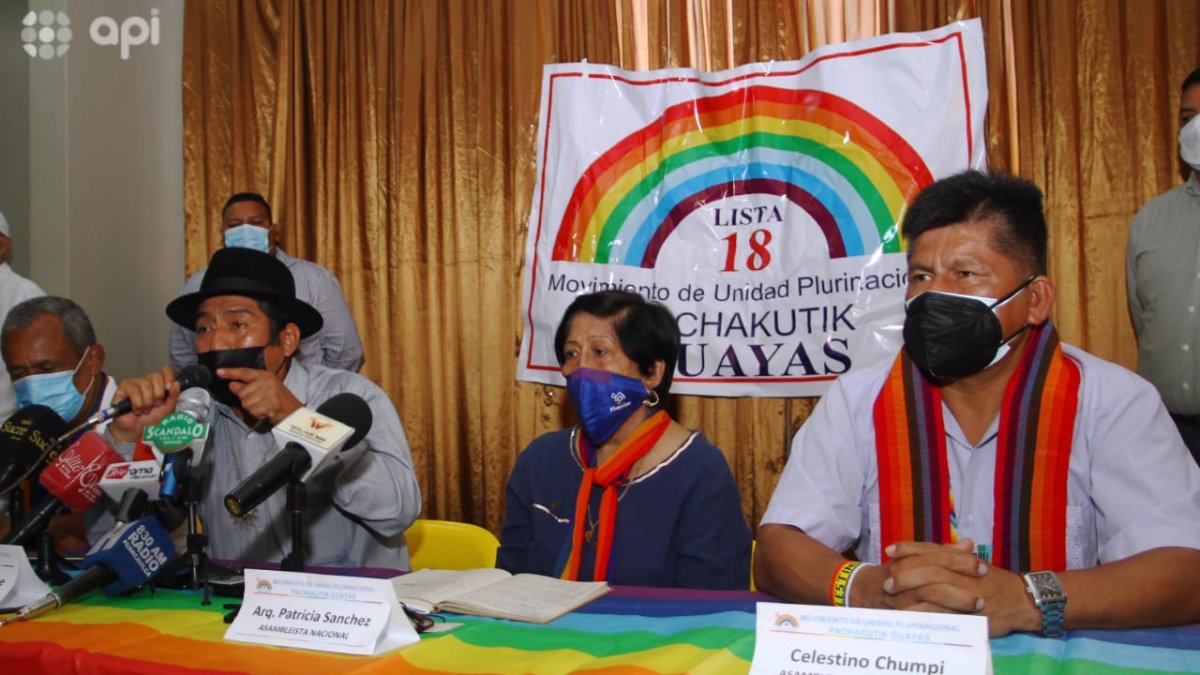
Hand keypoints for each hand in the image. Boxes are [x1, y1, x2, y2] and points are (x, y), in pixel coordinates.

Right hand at [110, 366, 179, 442]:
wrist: (137, 431)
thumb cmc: (150, 419)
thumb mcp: (167, 408)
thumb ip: (173, 396)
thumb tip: (176, 383)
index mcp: (159, 383)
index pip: (165, 370)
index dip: (168, 377)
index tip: (168, 388)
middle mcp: (146, 381)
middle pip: (156, 377)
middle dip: (158, 395)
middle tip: (155, 405)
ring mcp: (134, 383)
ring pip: (145, 385)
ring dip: (147, 402)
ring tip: (145, 409)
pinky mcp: (123, 388)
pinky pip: (133, 391)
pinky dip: (137, 403)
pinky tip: (136, 409)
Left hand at [220, 366, 301, 424]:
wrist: (295, 413)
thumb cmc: (279, 401)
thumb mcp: (264, 390)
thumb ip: (247, 386)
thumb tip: (232, 385)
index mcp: (265, 375)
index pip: (244, 372)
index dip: (230, 372)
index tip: (218, 371)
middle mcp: (267, 381)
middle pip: (242, 392)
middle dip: (248, 400)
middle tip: (261, 402)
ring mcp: (270, 391)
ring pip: (246, 402)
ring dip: (253, 408)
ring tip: (264, 407)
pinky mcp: (270, 402)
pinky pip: (252, 410)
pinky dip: (258, 414)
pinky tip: (266, 412)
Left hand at [880, 539, 1038, 636]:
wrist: (1022, 600)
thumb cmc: (993, 580)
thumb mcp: (972, 563)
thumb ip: (949, 554)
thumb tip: (925, 548)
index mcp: (961, 559)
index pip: (931, 550)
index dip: (909, 549)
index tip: (889, 550)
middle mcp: (963, 573)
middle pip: (929, 569)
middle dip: (905, 573)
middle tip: (886, 580)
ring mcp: (966, 593)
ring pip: (935, 590)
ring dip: (911, 593)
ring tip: (891, 597)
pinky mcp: (970, 614)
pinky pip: (945, 614)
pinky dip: (926, 614)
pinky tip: (910, 616)